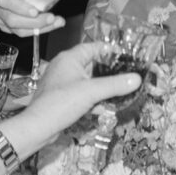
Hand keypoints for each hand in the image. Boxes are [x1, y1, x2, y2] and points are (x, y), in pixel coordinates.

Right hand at [0, 0, 64, 36]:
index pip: (4, 0)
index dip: (20, 7)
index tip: (35, 10)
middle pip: (12, 19)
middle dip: (34, 22)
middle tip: (52, 18)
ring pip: (15, 29)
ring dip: (37, 28)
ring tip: (54, 23)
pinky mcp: (2, 26)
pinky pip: (18, 32)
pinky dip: (34, 31)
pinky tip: (47, 27)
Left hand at [15, 43, 140, 146]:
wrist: (38, 127)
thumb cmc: (61, 103)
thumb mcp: (91, 92)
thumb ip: (115, 84)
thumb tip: (137, 79)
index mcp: (69, 58)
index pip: (93, 47)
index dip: (110, 50)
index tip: (127, 57)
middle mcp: (64, 67)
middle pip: (92, 64)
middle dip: (109, 71)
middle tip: (126, 75)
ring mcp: (62, 82)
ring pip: (88, 80)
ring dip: (102, 86)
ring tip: (119, 91)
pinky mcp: (61, 97)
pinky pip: (82, 92)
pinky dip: (93, 97)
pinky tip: (104, 107)